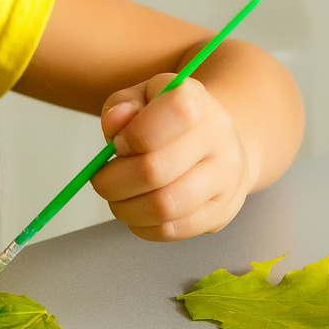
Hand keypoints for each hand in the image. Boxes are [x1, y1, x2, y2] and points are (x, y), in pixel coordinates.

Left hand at [93, 74, 254, 240]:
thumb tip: (115, 122)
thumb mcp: (143, 99)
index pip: (176, 111)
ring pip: (163, 206)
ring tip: (118, 198)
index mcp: (197, 100)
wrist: (220, 145)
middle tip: (103, 181)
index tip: (119, 143)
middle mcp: (219, 136)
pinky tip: (138, 211)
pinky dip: (143, 226)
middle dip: (114, 181)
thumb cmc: (170, 122)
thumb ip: (122, 106)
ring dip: (125, 208)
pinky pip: (172, 230)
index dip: (136, 133)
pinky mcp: (221, 211)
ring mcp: (225, 177)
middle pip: (155, 170)